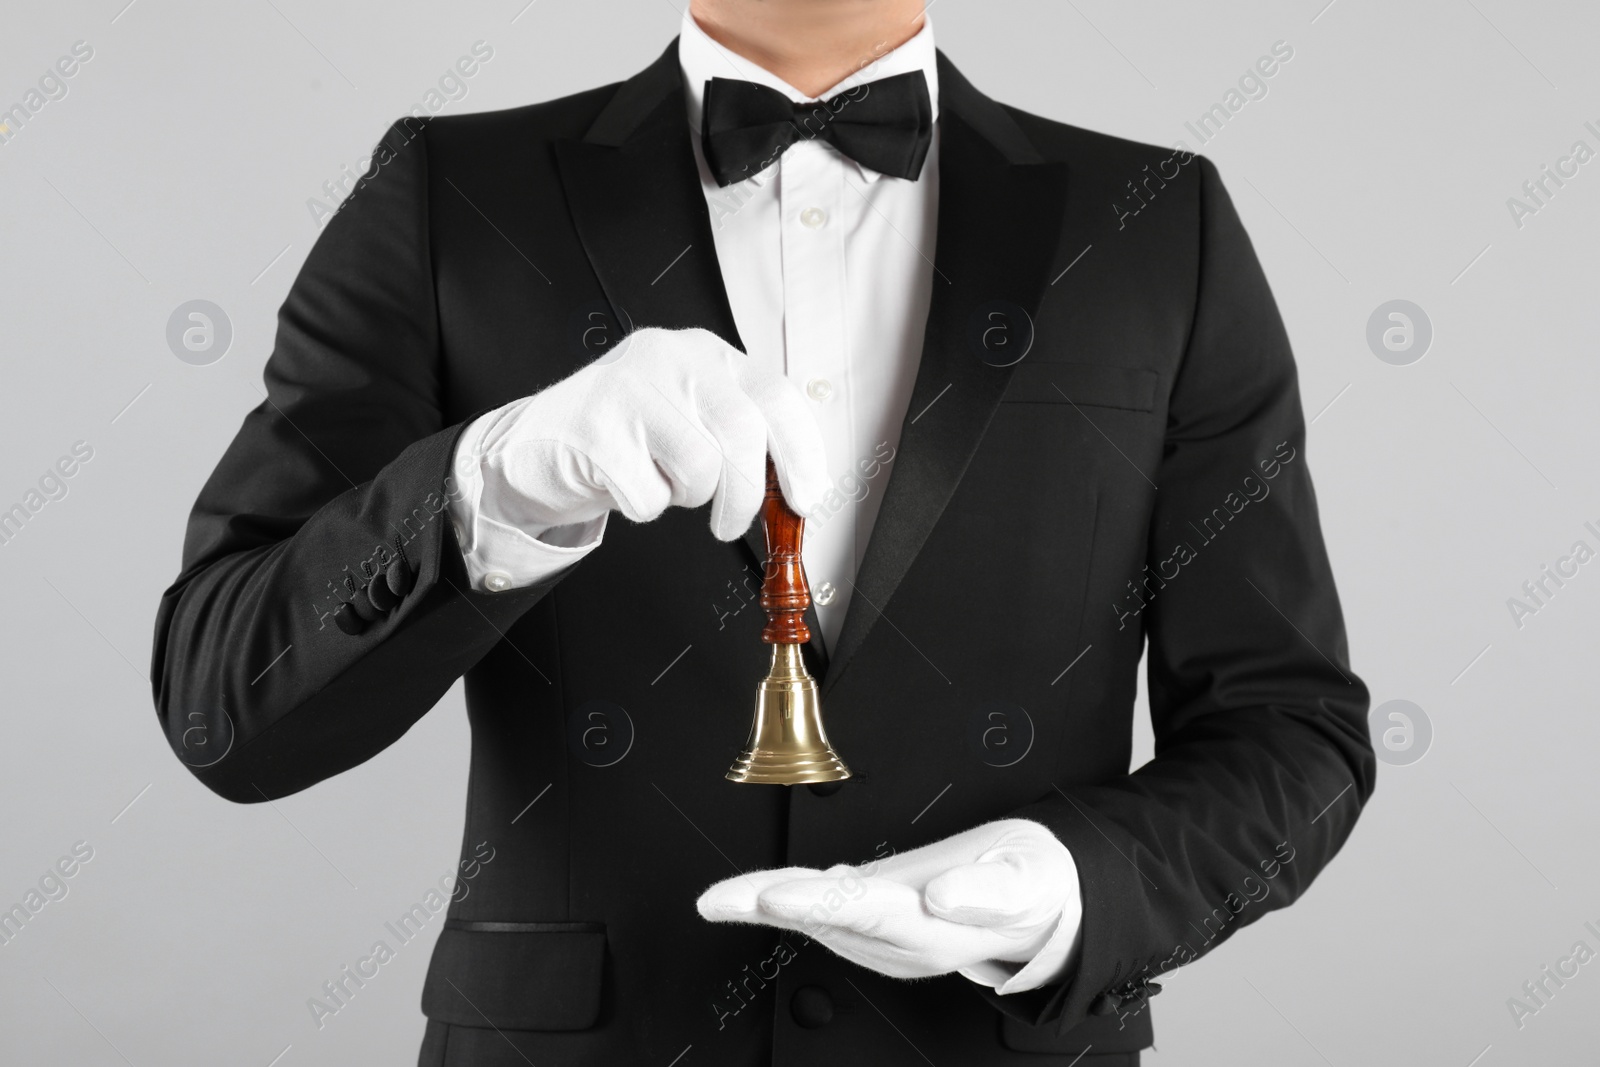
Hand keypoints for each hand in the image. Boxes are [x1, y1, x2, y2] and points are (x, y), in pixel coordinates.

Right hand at [462, 327, 829, 540]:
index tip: (806, 499)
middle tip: (728, 523)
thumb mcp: (691, 420)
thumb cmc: (624, 437)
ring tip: (660, 482)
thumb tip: (796, 491)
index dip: (801, 454)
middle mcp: (671, 357)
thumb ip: (741, 439)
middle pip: (742, 432)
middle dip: (745, 494)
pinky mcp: (595, 429)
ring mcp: (629, 388)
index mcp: (706, 354)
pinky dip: (643, 507)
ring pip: (699, 466)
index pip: (775, 396)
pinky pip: (648, 495)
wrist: (535, 446)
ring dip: (686, 496)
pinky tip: (623, 483)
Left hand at [697, 819, 1080, 989]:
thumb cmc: (1033, 886)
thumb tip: (942, 897)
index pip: (864, 911)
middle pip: (825, 918)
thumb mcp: (1028, 882)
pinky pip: (827, 907)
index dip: (814, 902)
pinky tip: (763, 894)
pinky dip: (791, 899)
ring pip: (818, 916)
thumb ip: (989, 892)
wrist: (1042, 902)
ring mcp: (888, 934)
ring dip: (767, 906)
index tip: (772, 896)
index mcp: (933, 929)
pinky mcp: (882, 917)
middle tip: (717, 902)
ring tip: (722, 899)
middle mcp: (901, 939)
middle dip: (767, 908)